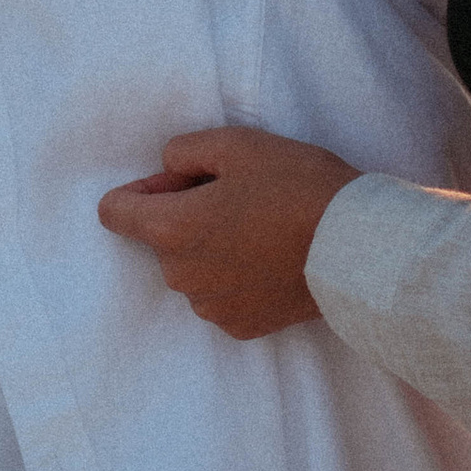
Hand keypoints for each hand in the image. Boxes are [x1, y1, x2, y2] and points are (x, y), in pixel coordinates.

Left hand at [96, 124, 358, 339]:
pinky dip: (235, 278)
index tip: (180, 180)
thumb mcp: (235, 143)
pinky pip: (220, 295)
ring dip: (211, 248)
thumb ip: (181, 152)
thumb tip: (167, 173)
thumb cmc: (296, 186)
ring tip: (261, 228)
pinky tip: (271, 260)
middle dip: (185, 214)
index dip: (142, 188)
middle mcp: (181, 276)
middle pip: (159, 239)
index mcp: (171, 229)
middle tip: (239, 196)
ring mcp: (211, 307)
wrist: (357, 247)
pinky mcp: (241, 327)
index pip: (113, 212)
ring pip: (192, 268)